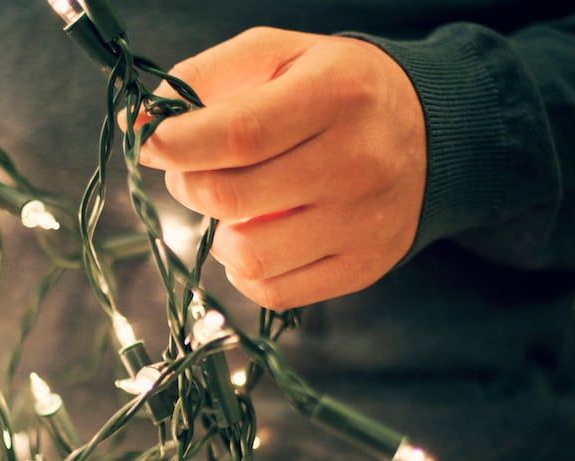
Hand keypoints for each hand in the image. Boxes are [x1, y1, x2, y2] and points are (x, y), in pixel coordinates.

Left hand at [140, 29, 425, 309]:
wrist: (435, 133)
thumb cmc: (337, 89)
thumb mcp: (279, 54)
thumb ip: (205, 78)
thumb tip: (139, 123)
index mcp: (334, 96)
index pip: (235, 135)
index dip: (175, 145)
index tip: (150, 143)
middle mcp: (355, 162)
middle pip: (230, 197)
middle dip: (188, 185)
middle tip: (194, 170)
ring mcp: (362, 223)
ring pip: (248, 256)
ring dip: (218, 234)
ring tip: (233, 205)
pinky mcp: (363, 267)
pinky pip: (274, 292)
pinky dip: (246, 270)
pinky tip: (256, 236)